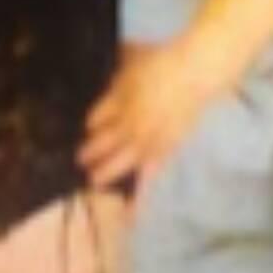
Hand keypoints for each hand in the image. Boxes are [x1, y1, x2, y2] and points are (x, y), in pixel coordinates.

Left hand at [77, 35, 227, 194]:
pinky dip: (139, 193)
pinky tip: (130, 211)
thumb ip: (115, 75)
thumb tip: (103, 78)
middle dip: (90, 152)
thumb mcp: (130, 61)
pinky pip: (148, 175)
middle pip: (104, 141)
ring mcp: (146, 138)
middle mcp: (129, 121)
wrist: (193, 73)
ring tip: (94, 181)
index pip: (96, 117)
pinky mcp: (163, 150)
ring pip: (121, 160)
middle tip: (79, 160)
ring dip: (106, 171)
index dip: (90, 123)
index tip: (85, 129)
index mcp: (118, 99)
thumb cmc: (161, 62)